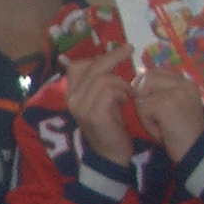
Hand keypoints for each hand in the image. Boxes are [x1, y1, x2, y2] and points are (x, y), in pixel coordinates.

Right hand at [60, 46, 134, 166]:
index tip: (116, 53)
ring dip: (121, 82)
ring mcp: (80, 108)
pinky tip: (126, 100)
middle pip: (92, 67)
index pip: (76, 67)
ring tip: (129, 92)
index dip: (95, 58)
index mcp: (72, 94)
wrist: (113, 155)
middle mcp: (72, 99)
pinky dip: (122, 92)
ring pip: (103, 79)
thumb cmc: (113, 125)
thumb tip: (110, 58)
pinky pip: (109, 91)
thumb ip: (101, 84)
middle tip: (130, 49)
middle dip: (113, 56)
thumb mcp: (104, 100)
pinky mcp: (93, 115)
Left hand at [131, 68, 203, 161]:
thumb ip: (162, 94)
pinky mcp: (168, 103)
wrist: (195, 152)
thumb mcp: (173, 108)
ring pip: (143, 90)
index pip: (157, 71)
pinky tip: (159, 130)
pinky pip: (143, 107)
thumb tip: (138, 83)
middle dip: (141, 94)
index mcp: (188, 83)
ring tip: (156, 122)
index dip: (145, 84)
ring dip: (144, 109)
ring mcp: (178, 91)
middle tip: (149, 114)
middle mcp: (185, 83)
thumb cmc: (181, 134)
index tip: (146, 101)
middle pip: (147, 76)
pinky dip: (147, 121)